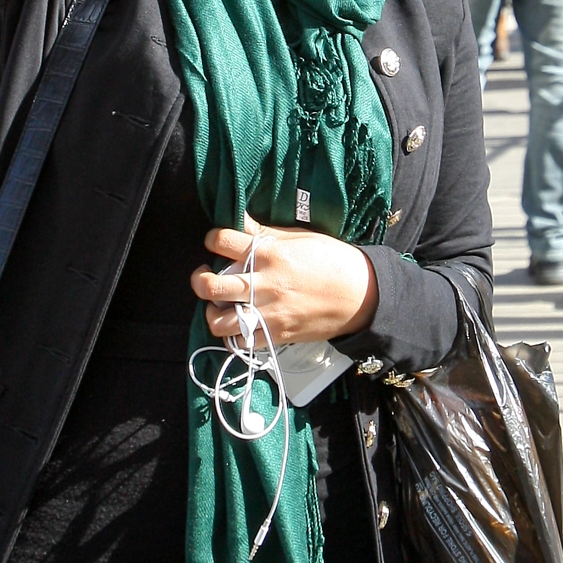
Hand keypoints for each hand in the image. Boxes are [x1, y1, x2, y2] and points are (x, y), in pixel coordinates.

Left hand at [192, 215, 378, 346]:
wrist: (362, 294)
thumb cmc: (333, 260)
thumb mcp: (299, 237)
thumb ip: (265, 232)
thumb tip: (240, 220)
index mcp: (270, 252)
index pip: (221, 240)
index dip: (212, 238)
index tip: (215, 242)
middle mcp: (264, 283)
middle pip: (210, 285)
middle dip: (200, 279)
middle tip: (205, 275)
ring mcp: (269, 312)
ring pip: (219, 320)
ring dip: (212, 312)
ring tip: (219, 306)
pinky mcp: (277, 334)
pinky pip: (241, 342)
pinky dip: (233, 335)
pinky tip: (238, 324)